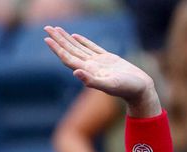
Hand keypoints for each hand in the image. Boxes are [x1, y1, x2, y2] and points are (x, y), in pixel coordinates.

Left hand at [44, 26, 159, 114]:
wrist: (139, 89)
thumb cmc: (126, 89)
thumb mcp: (109, 85)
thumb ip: (91, 81)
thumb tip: (75, 72)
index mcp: (87, 71)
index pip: (67, 58)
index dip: (57, 48)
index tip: (47, 38)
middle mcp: (89, 66)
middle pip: (69, 50)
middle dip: (58, 39)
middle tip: (47, 28)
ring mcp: (97, 62)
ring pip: (78, 48)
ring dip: (66, 39)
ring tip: (57, 30)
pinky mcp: (107, 59)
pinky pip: (91, 47)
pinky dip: (83, 41)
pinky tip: (75, 36)